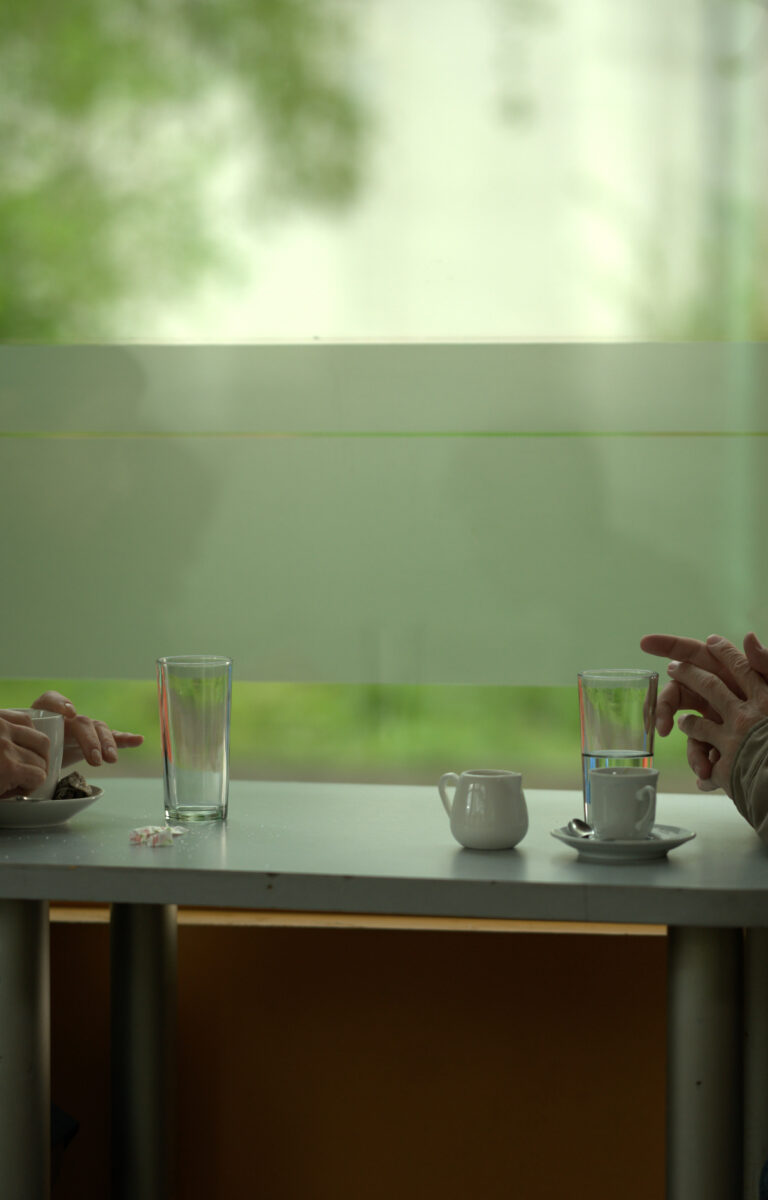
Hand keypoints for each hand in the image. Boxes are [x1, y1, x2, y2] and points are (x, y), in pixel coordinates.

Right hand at [0, 710, 49, 797]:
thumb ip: (6, 737)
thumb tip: (24, 740)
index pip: (26, 719)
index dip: (34, 738)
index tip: (35, 750)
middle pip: (41, 741)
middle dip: (37, 760)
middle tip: (22, 775)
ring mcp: (3, 745)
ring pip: (41, 761)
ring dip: (31, 776)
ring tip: (9, 784)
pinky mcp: (8, 767)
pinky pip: (38, 776)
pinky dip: (29, 787)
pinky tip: (10, 790)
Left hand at [30, 691, 143, 769]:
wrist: (39, 756)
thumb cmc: (31, 749)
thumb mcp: (25, 743)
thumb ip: (30, 738)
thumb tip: (53, 731)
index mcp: (44, 715)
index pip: (50, 700)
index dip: (60, 704)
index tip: (69, 714)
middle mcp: (68, 718)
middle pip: (83, 723)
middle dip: (91, 740)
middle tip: (95, 759)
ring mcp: (84, 729)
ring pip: (99, 730)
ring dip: (107, 744)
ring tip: (110, 759)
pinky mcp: (96, 742)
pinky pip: (113, 737)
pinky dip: (125, 739)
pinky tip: (138, 739)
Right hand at [664, 637, 767, 793]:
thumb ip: (763, 662)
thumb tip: (747, 637)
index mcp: (725, 673)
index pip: (692, 653)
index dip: (668, 645)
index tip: (644, 642)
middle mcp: (714, 693)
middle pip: (678, 692)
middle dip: (665, 708)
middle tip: (662, 727)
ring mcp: (714, 718)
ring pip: (686, 726)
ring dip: (689, 746)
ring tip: (701, 765)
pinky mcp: (718, 743)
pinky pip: (700, 750)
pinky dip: (701, 763)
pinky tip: (707, 778)